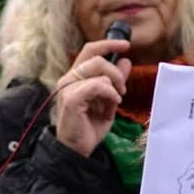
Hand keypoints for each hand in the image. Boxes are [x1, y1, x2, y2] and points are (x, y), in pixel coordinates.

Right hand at [51, 38, 130, 156]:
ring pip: (99, 70)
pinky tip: (112, 106)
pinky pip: (97, 85)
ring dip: (114, 86)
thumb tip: (126, 61)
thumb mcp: (109, 101)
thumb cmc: (90, 127)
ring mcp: (67, 88)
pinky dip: (110, 94)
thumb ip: (116, 81)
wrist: (77, 149)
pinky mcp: (71, 98)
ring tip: (115, 103)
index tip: (126, 46)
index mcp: (75, 77)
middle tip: (123, 89)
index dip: (108, 44)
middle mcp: (68, 79)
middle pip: (96, 57)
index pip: (90, 50)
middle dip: (116, 72)